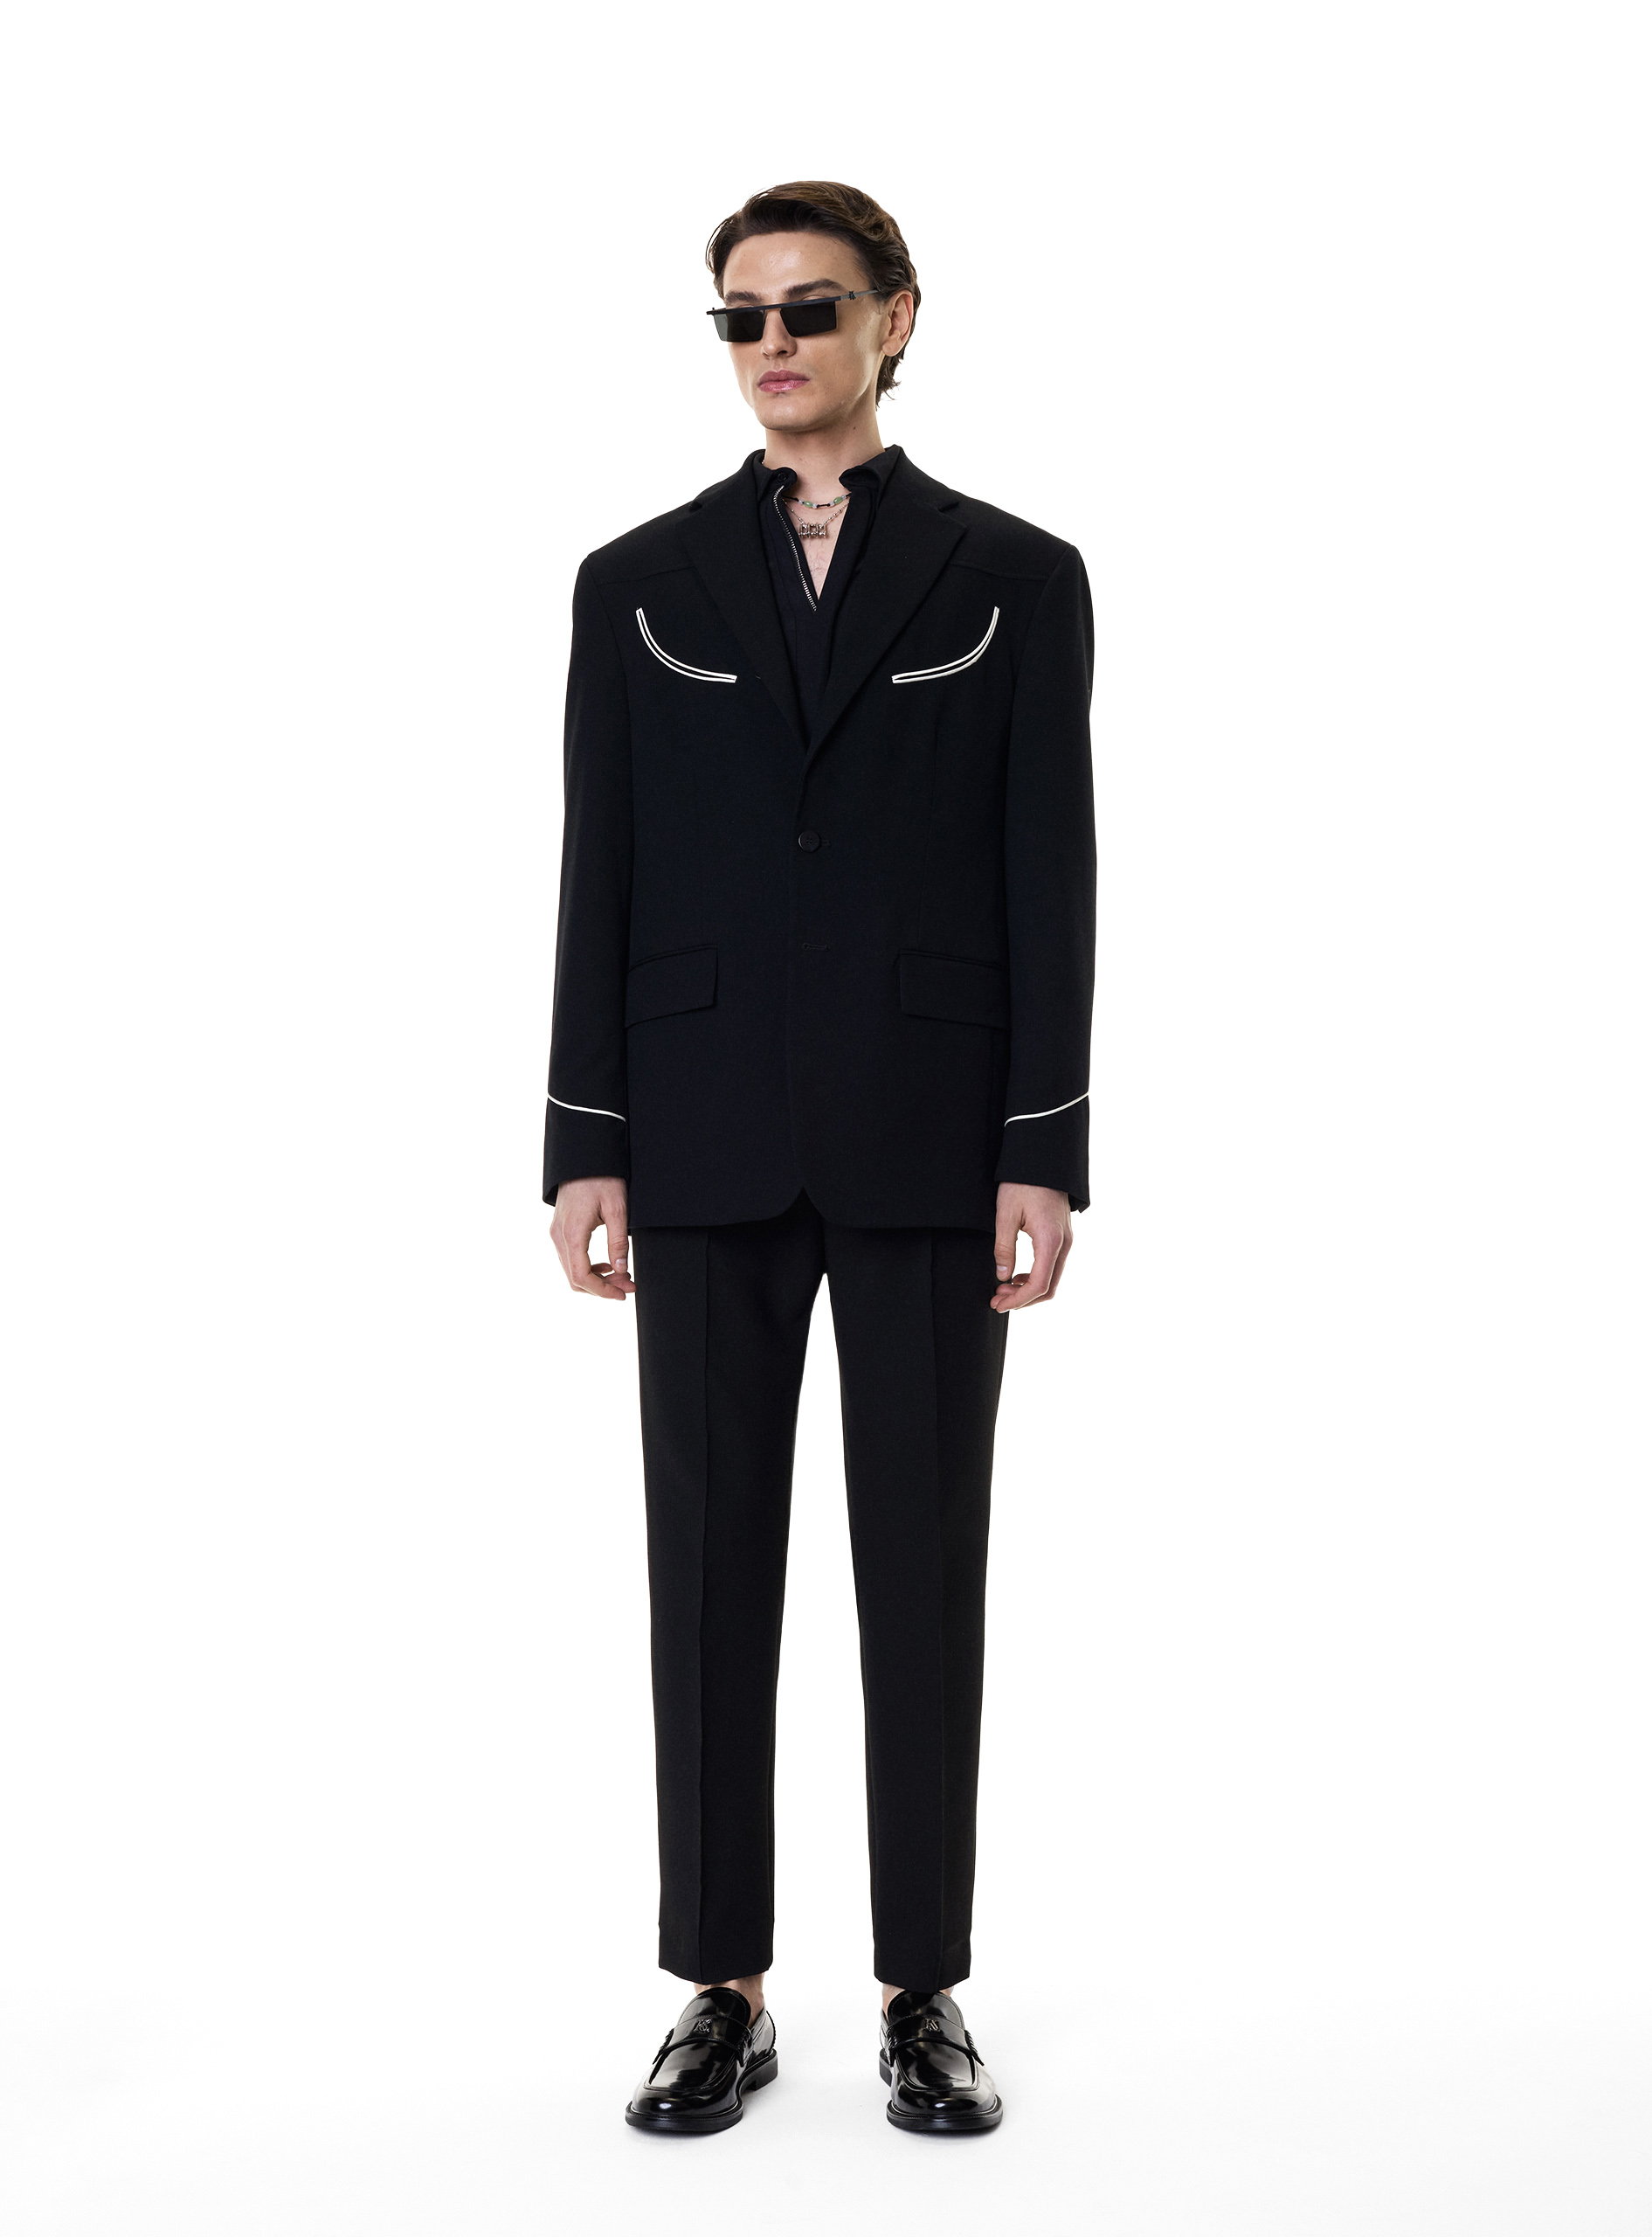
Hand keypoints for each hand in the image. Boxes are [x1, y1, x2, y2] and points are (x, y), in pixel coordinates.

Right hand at [550, 1176, 633, 1300]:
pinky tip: (606, 1265)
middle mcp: (559, 1236)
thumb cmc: (602, 1178)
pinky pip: (569, 1258)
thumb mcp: (617, 1208)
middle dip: (602, 1288)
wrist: (583, 1157)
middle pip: (574, 1278)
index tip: (623, 1294)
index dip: (602, 1291)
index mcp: (572, 1233)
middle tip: (627, 1286)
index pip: (581, 1276)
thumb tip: (621, 1270)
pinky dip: (587, 1268)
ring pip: (571, 1271)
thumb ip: (618, 1241)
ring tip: (621, 1276)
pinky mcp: (559, 1230)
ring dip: (595, 1279)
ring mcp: (556, 1233)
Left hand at [991, 1183, 1072, 1311]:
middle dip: (1022, 1299)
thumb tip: (1002, 1277)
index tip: (998, 1304)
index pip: (1039, 1285)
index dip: (1019, 1300)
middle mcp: (1064, 1244)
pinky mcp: (1063, 1237)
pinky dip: (1035, 1277)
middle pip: (1048, 1287)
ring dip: (1028, 1289)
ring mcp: (1066, 1241)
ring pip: (1051, 1279)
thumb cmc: (1022, 1183)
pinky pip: (1052, 1266)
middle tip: (997, 1300)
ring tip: (1002, 1289)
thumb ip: (1004, 1248)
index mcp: (1050, 1241)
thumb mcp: (1005, 1215)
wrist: (1043, 1161)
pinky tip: (1016, 1276)